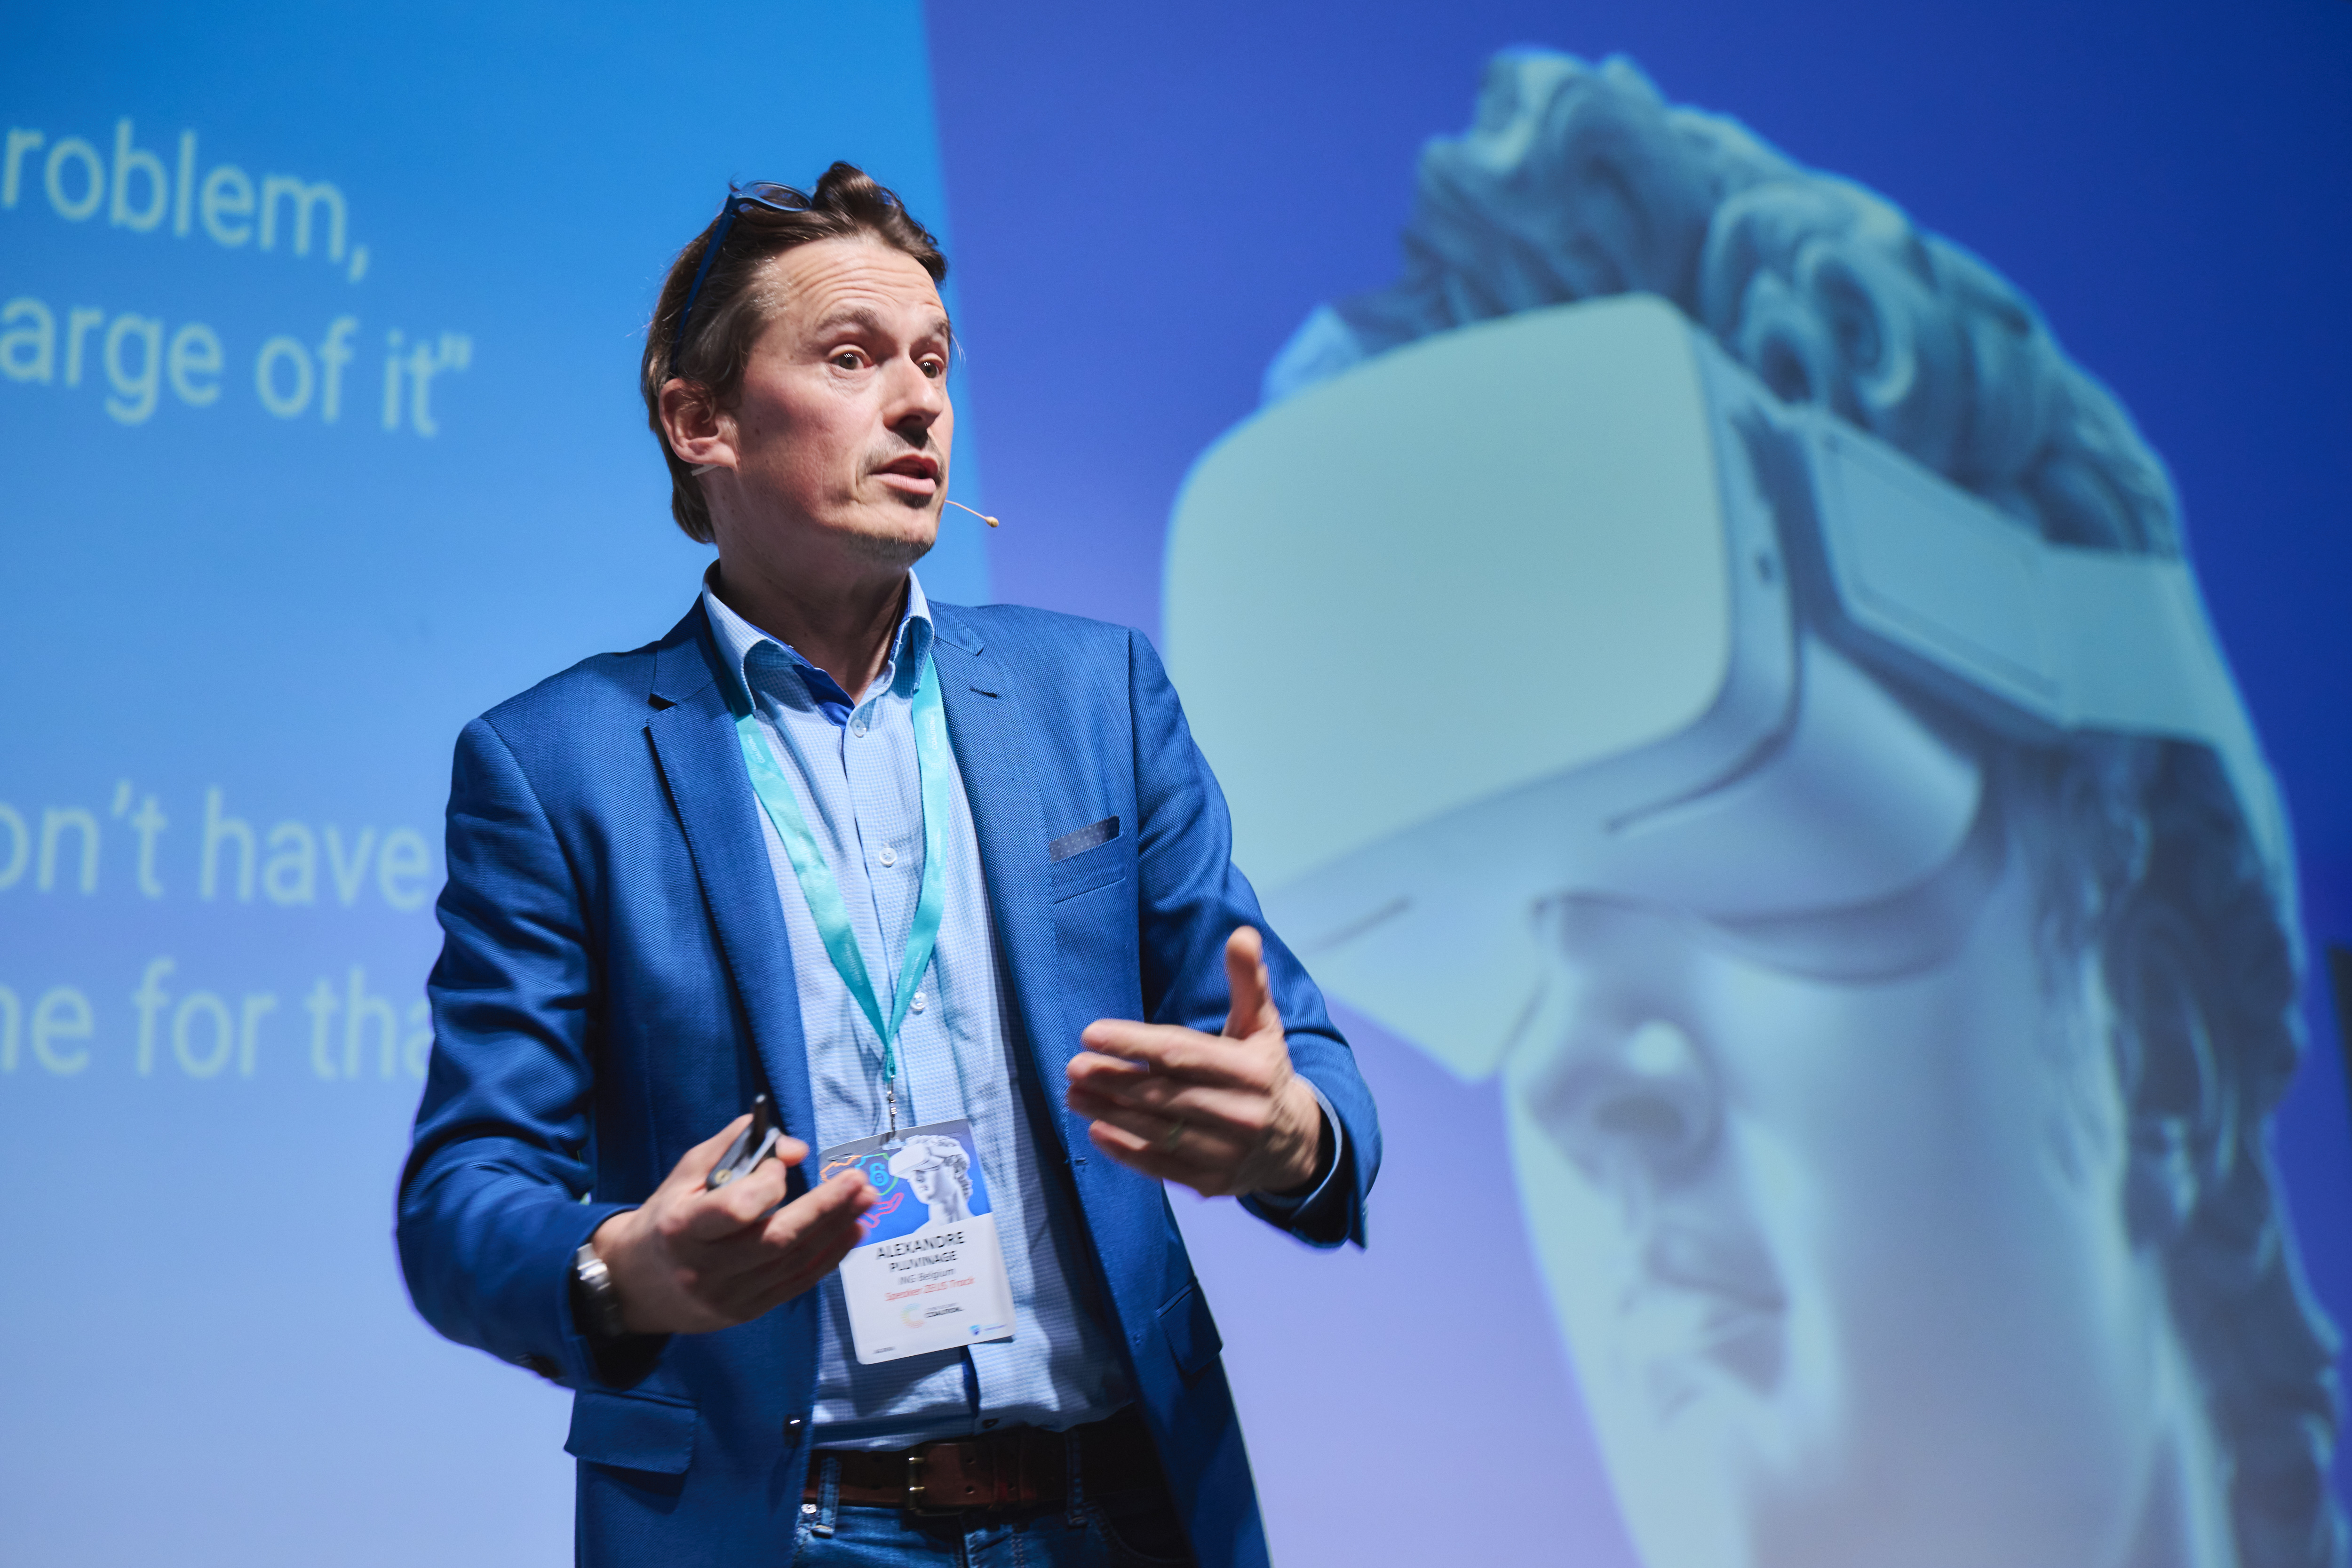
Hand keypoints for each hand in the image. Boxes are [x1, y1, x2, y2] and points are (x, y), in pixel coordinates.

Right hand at [590, 1116, 874, 1334]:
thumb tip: (796, 1149)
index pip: (735, 1210)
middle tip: (859, 1181)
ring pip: (793, 1263)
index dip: (767, 1184)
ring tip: (866, 1200)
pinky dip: (829, 1257)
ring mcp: (727, 1297)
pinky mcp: (745, 1312)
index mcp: (681, 1228)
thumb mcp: (687, 1172)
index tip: (780, 1164)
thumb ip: (737, 1149)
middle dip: (824, 1207)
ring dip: (836, 1229)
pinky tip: (852, 1230)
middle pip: (776, 1239)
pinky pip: (795, 1284)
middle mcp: (704, 1269)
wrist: (635, 1285)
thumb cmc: (667, 1217)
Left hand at [1066, 926, 1327, 1199]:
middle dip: (1112, 1079)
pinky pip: (1161, 1167)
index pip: (1182, 1054)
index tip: (1091, 1033)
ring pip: (1157, 1131)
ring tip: (1074, 1094)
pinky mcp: (1213, 1182)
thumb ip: (1248, 982)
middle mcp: (1242, 1115)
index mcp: (1253, 1072)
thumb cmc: (1265, 1073)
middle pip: (1163, 1094)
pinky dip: (1126, 1152)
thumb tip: (1242, 934)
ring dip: (1109, 1113)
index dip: (1133, 1044)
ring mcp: (1227, 1153)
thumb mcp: (1263, 1026)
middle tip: (1073, 1066)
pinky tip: (1097, 1133)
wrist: (1296, 1143)